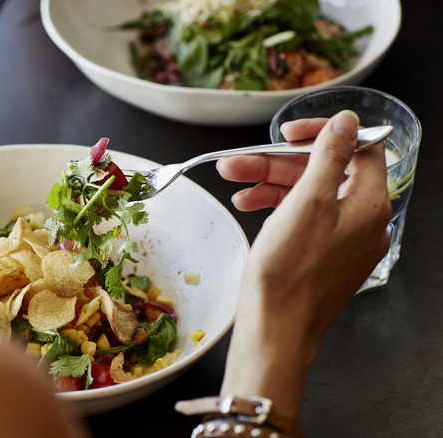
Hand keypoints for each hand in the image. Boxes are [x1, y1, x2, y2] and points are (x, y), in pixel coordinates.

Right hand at [220, 110, 391, 420]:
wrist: (275, 329)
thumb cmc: (289, 274)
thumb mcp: (306, 203)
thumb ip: (330, 156)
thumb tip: (348, 122)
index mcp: (368, 205)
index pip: (357, 148)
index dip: (320, 134)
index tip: (287, 133)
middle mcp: (362, 221)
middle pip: (324, 172)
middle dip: (278, 163)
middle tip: (238, 162)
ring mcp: (343, 240)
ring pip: (308, 195)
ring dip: (269, 183)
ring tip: (233, 183)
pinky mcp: (323, 255)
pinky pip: (303, 218)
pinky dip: (276, 207)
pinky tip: (248, 205)